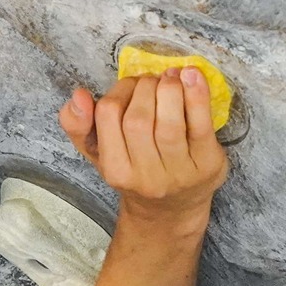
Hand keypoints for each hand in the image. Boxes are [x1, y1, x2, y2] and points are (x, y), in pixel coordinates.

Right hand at [57, 69, 228, 226]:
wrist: (171, 210)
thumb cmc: (134, 172)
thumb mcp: (99, 154)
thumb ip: (78, 125)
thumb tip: (79, 95)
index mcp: (115, 170)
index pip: (108, 114)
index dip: (120, 89)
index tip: (131, 85)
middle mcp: (145, 177)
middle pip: (139, 118)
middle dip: (146, 87)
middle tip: (153, 81)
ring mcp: (178, 173)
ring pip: (169, 121)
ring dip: (170, 88)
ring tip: (170, 79)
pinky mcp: (206, 165)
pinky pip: (201, 124)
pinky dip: (198, 93)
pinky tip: (192, 75)